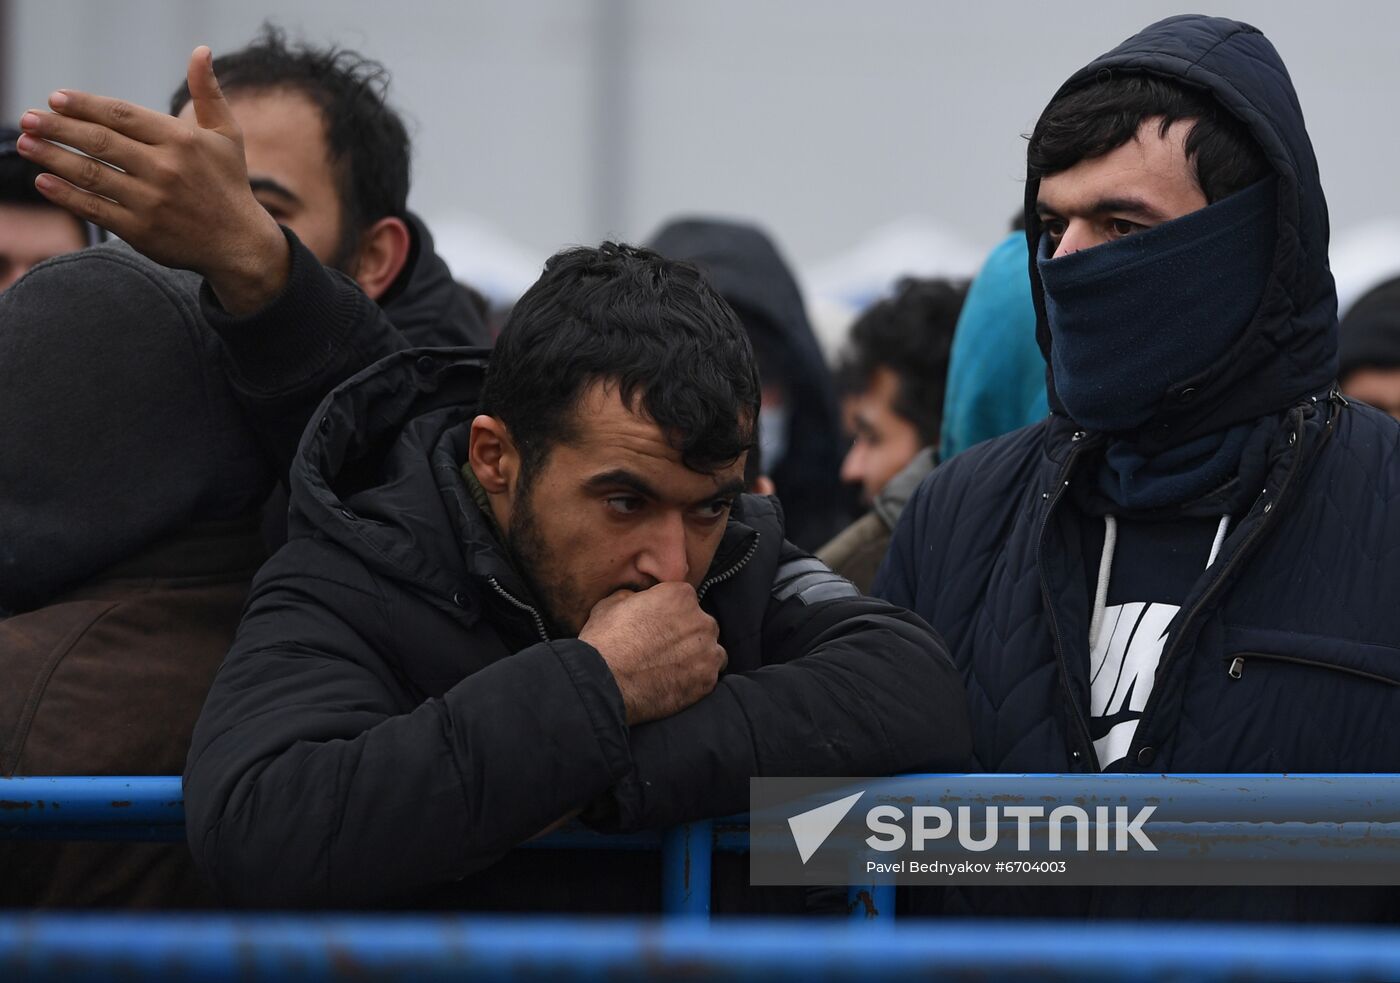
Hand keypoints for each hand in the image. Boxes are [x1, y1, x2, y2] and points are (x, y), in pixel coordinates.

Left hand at [15, 46, 287, 314]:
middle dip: (58, 128)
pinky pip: (95, 208)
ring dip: (52, 157)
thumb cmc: (228, 184)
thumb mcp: (227, 135)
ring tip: (25, 144)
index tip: (55, 98)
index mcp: (182, 140)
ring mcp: (151, 201)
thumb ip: (208, 93)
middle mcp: (165, 169)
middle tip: (27, 118)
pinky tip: (44, 181)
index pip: (122, 115)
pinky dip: (66, 194)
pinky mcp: (141, 231)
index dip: (85, 105)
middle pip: (99, 141)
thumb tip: (201, 51)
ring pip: (91, 173)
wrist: (239, 244)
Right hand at [578, 582, 726, 725]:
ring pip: (710, 651)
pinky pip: (709, 676)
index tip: (657, 626)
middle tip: (663, 649)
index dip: (669, 613)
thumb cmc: (604, 641)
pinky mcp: (707, 680)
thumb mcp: (611, 603)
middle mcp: (701, 620)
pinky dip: (696, 679)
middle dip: (687, 634)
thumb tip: (636, 599)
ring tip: (673, 668)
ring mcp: (707, 651)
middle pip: (701, 624)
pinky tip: (675, 684)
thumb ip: (633, 597)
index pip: (683, 599)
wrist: (604, 683)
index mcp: (680, 596)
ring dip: (697, 656)